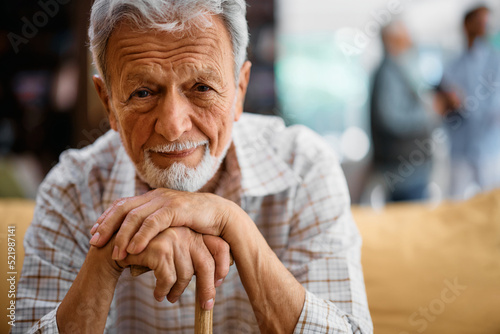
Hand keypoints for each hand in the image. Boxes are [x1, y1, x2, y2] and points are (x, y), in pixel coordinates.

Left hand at [90, 188, 234, 259]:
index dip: (106, 218)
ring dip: (122, 236)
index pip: (123, 205)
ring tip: (114, 254)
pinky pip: (153, 222)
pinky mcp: (176, 208)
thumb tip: (134, 251)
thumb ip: (153, 233)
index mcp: (152, 198)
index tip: (93, 234)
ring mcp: (165, 200)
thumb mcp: (170, 226)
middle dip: (106, 226)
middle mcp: (156, 196)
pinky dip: (141, 236)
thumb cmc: (195, 225)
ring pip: (135, 216)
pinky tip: (133, 249)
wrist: (221, 217)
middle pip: (123, 208)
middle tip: (94, 243)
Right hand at [116, 227, 230, 308]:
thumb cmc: (149, 252)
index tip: (218, 284)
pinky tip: (158, 294)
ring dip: (177, 292)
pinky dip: (163, 290)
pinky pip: (169, 278)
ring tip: (170, 297)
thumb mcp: (174, 251)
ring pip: (186, 275)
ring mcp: (173, 238)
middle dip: (207, 288)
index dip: (223, 267)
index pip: (220, 246)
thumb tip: (213, 281)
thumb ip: (191, 258)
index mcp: (193, 231)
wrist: (116, 245)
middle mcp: (186, 232)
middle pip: (207, 264)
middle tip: (206, 305)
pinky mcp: (160, 248)